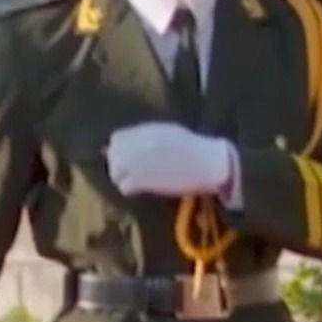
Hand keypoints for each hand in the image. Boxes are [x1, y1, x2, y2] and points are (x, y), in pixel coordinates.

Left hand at [105, 122, 236, 199]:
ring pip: (114, 172)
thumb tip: (130, 142)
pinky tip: (140, 189)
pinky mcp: (142, 181)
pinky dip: (129, 189)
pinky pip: (124, 187)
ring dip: (121, 178)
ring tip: (135, 181)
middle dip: (118, 164)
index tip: (128, 155)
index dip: (120, 149)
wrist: (209, 162)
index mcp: (144, 132)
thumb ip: (146, 136)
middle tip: (130, 171)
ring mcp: (137, 163)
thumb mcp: (167, 132)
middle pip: (112, 156)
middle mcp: (136, 146)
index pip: (116, 139)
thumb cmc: (194, 146)